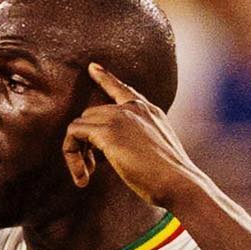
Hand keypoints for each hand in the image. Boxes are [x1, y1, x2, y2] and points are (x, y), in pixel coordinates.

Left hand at [62, 63, 204, 206]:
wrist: (179, 182)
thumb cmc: (171, 177)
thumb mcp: (158, 149)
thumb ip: (141, 140)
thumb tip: (121, 149)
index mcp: (149, 111)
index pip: (123, 89)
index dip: (105, 78)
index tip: (93, 68)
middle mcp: (134, 108)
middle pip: (91, 114)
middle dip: (85, 142)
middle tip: (91, 169)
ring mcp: (120, 117)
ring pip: (79, 124)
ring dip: (76, 152)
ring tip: (86, 176)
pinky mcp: (108, 132)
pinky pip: (74, 134)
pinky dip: (71, 156)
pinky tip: (84, 177)